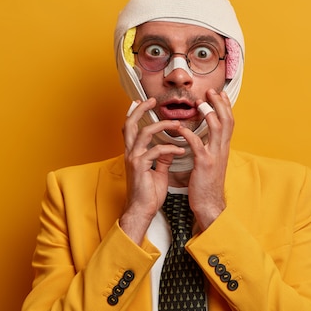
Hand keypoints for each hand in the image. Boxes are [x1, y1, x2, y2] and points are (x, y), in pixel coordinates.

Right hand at [120, 98, 184, 243]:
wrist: (142, 211)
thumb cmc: (148, 193)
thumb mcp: (158, 171)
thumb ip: (162, 158)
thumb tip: (170, 148)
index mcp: (134, 152)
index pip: (131, 127)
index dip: (136, 113)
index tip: (145, 102)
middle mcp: (130, 153)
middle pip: (129, 124)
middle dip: (140, 110)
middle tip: (152, 100)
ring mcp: (134, 159)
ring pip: (143, 133)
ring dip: (161, 126)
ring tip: (177, 125)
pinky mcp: (140, 167)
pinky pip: (155, 151)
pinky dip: (170, 148)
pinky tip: (181, 150)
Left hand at [177, 89, 233, 230]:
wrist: (209, 204)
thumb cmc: (206, 184)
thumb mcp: (212, 162)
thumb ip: (210, 147)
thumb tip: (205, 136)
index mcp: (223, 148)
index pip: (229, 121)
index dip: (225, 106)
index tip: (219, 93)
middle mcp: (222, 149)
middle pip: (227, 120)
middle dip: (220, 104)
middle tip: (212, 91)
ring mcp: (215, 156)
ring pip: (218, 128)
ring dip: (209, 113)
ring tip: (200, 103)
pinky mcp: (205, 164)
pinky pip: (197, 145)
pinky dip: (189, 134)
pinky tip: (181, 128)